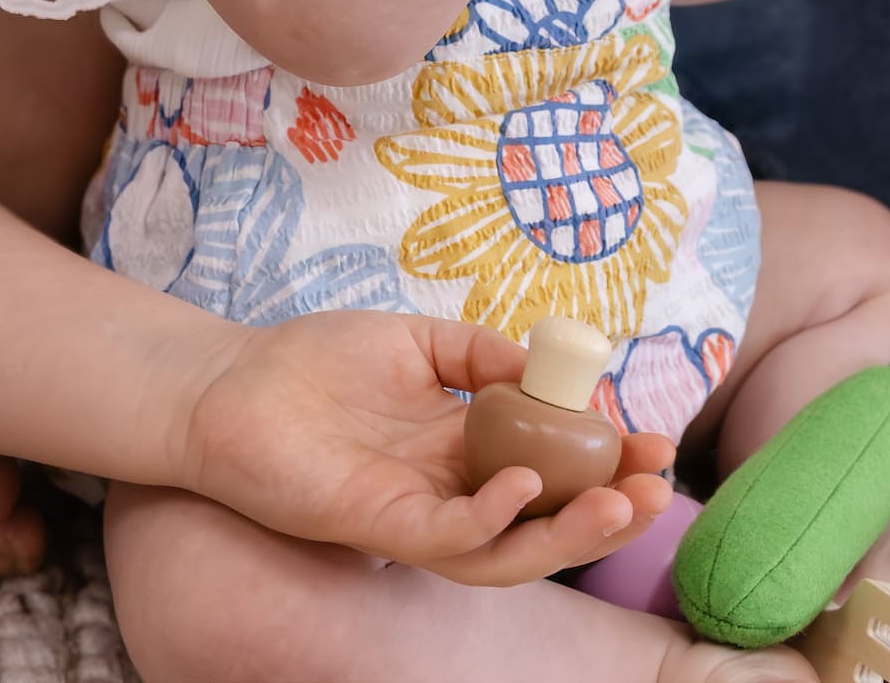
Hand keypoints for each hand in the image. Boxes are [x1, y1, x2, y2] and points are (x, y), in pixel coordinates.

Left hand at [180, 310, 673, 583]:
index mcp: (467, 444)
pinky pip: (447, 538)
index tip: (655, 440)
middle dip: (608, 508)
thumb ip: (481, 353)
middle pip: (544, 517)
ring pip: (508, 548)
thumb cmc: (317, 361)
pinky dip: (492, 516)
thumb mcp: (417, 340)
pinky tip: (524, 481)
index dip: (605, 458)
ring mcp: (419, 513)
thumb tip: (546, 365)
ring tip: (619, 504)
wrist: (232, 383)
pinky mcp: (380, 525)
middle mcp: (453, 488)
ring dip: (567, 532)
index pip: (552, 462)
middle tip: (657, 486)